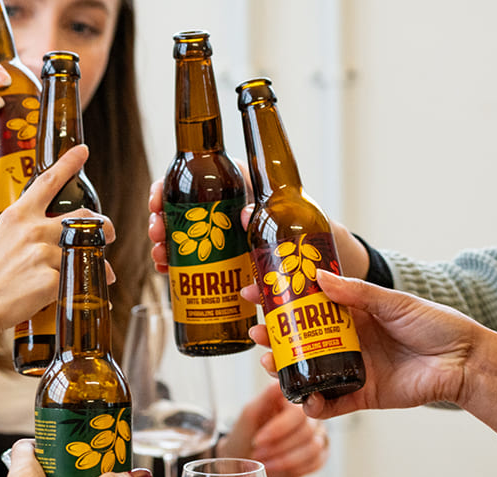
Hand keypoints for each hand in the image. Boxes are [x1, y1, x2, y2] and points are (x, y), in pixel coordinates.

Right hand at [0, 145, 116, 344]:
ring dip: (98, 263)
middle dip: (101, 225)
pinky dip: (89, 288)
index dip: (69, 163)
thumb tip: (16, 241)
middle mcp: (33, 230)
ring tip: (103, 273)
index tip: (83, 151)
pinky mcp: (51, 281)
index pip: (48, 181)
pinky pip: (79, 280)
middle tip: (108, 234)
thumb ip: (9, 236)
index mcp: (16, 216)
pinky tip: (92, 294)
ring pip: (86, 250)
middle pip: (82, 216)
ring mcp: (43, 254)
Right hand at [147, 168, 369, 278]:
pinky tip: (168, 278)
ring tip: (159, 258)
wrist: (342, 274)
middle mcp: (239, 220)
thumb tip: (246, 212)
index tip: (158, 194)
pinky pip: (203, 273)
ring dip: (166, 247)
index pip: (210, 179)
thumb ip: (284, 216)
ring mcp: (235, 247)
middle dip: (163, 219)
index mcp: (255, 196)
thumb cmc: (329, 240)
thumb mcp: (310, 222)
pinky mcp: (236, 275)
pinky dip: (181, 275)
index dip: (179, 181)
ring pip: (190, 242)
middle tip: (154, 232)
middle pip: (190, 211)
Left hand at [216, 383, 328, 476]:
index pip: (298, 412)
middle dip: (278, 447)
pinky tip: (275, 468)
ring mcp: (317, 434)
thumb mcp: (250, 414)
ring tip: (264, 462)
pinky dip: (293, 469)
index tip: (258, 440)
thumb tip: (279, 379)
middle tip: (257, 453)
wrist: (245, 457)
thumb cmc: (246, 433)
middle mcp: (310, 415)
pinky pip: (316, 462)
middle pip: (307, 431)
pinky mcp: (319, 455)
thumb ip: (266, 397)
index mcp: (293, 400)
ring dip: (285, 460)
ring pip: (313, 448)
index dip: (279, 428)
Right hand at [243, 271, 496, 451]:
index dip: (282, 300)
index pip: (309, 304)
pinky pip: (332, 402)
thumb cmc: (436, 323)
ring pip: (310, 370)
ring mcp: (354, 368)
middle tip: (254, 332)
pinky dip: (314, 404)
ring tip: (268, 362)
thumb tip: (318, 279)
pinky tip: (300, 399)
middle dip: (275, 337)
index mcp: (354, 312)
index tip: (256, 292)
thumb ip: (356, 293)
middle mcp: (349, 339)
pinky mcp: (363, 395)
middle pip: (301, 339)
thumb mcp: (393, 301)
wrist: (465, 360)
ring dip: (285, 369)